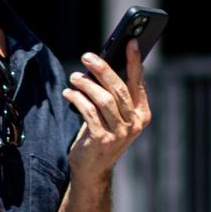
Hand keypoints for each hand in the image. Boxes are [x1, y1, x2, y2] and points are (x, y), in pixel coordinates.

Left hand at [62, 40, 151, 180]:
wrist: (92, 169)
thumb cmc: (101, 136)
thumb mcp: (113, 115)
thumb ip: (113, 94)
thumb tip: (102, 65)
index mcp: (142, 114)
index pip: (138, 82)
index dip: (134, 61)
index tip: (130, 41)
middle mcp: (134, 124)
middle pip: (119, 89)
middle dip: (102, 69)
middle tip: (87, 56)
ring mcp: (119, 133)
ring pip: (103, 99)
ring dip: (86, 84)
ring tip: (74, 77)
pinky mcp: (102, 139)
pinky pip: (88, 111)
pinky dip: (77, 99)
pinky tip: (68, 93)